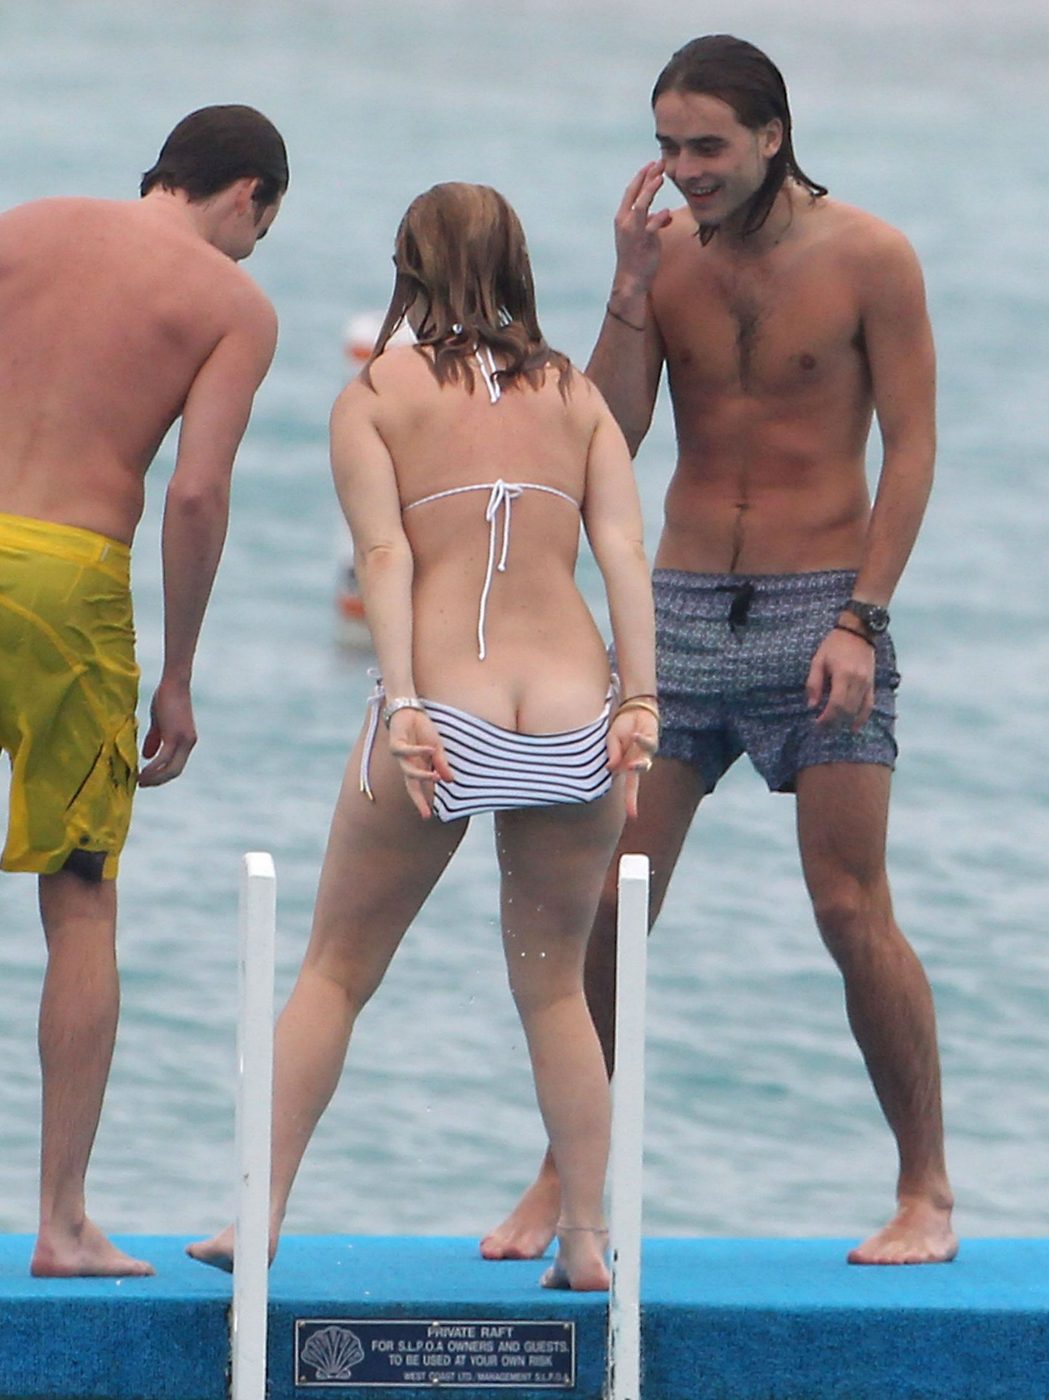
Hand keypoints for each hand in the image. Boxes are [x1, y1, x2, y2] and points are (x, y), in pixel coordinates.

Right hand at [139, 679, 196, 785]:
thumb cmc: (166, 698)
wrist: (174, 683)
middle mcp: (188, 744)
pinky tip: (141, 773)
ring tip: (139, 781)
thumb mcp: (159, 722)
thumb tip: (147, 757)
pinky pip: (163, 759)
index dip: (162, 775)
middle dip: (158, 781)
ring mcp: (184, 741)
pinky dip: (152, 768)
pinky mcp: (175, 737)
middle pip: (175, 772)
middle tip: (142, 785)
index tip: (148, 780)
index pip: (176, 765)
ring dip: (154, 778)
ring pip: (170, 769)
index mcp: (186, 741)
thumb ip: (155, 739)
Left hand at [387, 708, 453, 818]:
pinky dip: (419, 751)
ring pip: (409, 771)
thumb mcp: (436, 747)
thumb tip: (450, 781)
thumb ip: (441, 764)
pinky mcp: (395, 744)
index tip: (428, 816)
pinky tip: (430, 749)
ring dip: (422, 776)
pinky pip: (406, 751)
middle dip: (418, 799)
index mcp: (417, 766)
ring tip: (436, 777)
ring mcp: (400, 755)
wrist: (409, 710)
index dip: (422, 802)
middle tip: (425, 813)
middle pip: (411, 785)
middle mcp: (407, 764)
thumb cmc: (421, 729)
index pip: (419, 787)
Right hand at [607, 709, 659, 818]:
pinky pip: (647, 742)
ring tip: (632, 765)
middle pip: (635, 781)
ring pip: (644, 763)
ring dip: (638, 766)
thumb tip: (611, 768)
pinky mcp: (652, 739)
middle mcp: (636, 761)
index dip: (631, 802)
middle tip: (625, 794)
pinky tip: (635, 736)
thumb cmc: (622, 727)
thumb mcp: (611, 739)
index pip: (628, 786)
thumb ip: (612, 753)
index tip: (633, 817)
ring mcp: (645, 752)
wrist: (634, 708)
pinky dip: (640, 740)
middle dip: (632, 793)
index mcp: (625, 764)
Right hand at [612, 161, 671, 295]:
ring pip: (641, 204)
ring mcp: (633, 230)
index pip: (631, 191)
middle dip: (647, 176)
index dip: (641, 176)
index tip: (652, 164)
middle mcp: (625, 221)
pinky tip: (667, 213)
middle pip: (635, 193)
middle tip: (659, 162)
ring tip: (660, 177)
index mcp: (622, 217)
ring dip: (650, 189)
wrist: (631, 278)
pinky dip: (660, 217)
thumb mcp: (643, 235)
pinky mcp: (643, 241)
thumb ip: (652, 222)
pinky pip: (652, 225)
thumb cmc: (637, 257)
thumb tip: (666, 215)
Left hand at [806, 628, 874, 730]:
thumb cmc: (834, 645)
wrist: (858, 632)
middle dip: (834, 722)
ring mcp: (867, 683)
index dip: (827, 717)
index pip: (836, 704)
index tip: (817, 723)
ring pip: (858, 710)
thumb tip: (812, 705)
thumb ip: (814, 683)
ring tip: (833, 728)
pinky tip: (854, 727)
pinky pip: (869, 705)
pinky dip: (862, 718)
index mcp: (843, 675)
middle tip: (822, 728)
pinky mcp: (872, 684)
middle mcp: (858, 681)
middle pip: (847, 709)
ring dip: (845, 721)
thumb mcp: (818, 661)